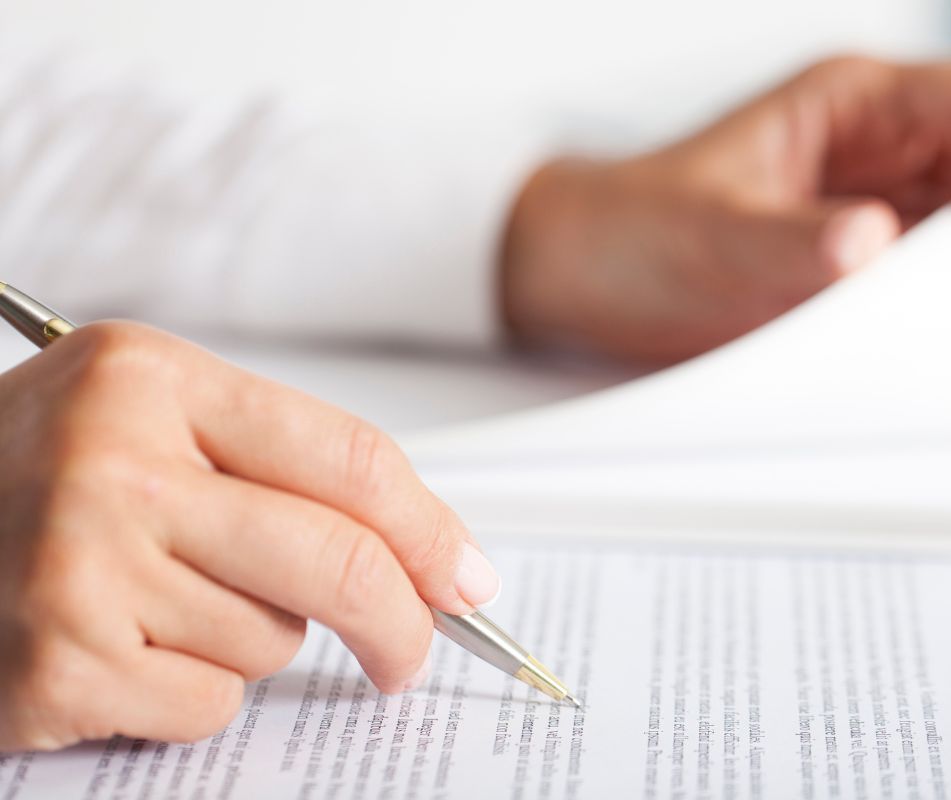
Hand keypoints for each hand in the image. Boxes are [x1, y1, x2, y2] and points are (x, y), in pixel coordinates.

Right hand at [0, 323, 498, 750]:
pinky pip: (207, 703)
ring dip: (246, 639)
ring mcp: (77, 567)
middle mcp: (112, 463)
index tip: (466, 579)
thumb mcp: (148, 422)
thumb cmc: (36, 478)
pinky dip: (187, 695)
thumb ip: (276, 468)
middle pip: (337, 558)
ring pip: (271, 638)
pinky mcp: (55, 666)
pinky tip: (119, 653)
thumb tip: (427, 557)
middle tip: (409, 653)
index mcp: (150, 379)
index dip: (432, 530)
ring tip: (158, 602)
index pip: (350, 459)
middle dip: (401, 621)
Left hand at [502, 55, 950, 362]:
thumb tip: (871, 245)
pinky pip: (935, 288)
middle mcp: (880, 151)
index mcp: (852, 105)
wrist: (586, 278)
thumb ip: (786, 241)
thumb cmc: (634, 228)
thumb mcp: (706, 232)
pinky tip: (940, 348)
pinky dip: (950, 316)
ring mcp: (878, 212)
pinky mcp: (864, 274)